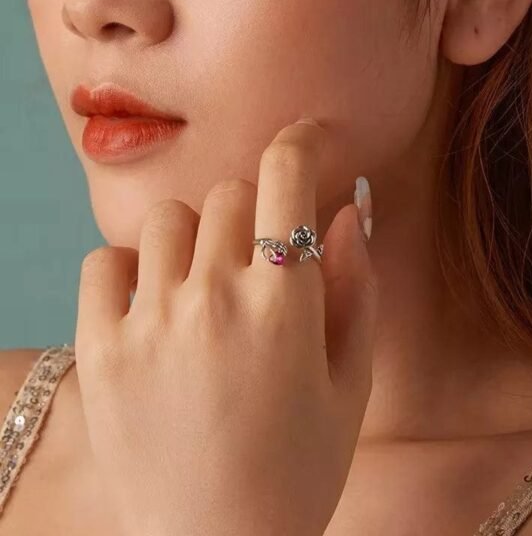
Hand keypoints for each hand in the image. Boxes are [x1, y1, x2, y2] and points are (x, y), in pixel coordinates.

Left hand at [74, 119, 378, 535]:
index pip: (285, 178)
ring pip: (170, 220)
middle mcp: (212, 300)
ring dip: (197, 236)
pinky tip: (156, 303)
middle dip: (254, 209)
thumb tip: (349, 209)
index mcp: (283, 306)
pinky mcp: (99, 350)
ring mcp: (149, 323)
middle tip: (261, 254)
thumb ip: (355, 286)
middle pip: (228, 194)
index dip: (301, 141)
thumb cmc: (298, 468)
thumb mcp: (351, 382)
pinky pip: (106, 262)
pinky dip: (134, 267)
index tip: (307, 138)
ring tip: (207, 284)